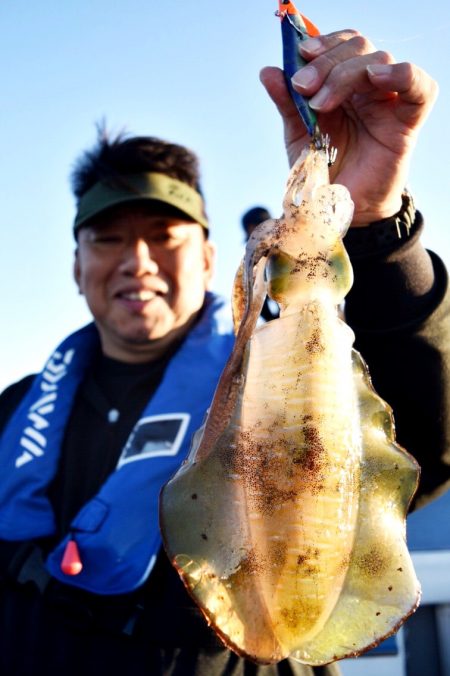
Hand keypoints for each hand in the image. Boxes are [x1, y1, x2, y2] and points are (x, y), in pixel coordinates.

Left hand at [260, 30, 437, 224]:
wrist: (337, 209)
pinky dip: (401, 74)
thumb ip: (287, 103)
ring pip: (380, 60)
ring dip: (346, 74)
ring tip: (321, 103)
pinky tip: (375, 79)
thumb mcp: (298, 135)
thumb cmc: (323, 171)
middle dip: (326, 62)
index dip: (322, 43)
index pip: (340, 46)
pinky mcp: (407, 122)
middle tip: (303, 87)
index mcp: (342, 86)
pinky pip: (420, 87)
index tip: (300, 55)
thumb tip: (268, 71)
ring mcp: (388, 102)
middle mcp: (366, 88)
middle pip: (358, 48)